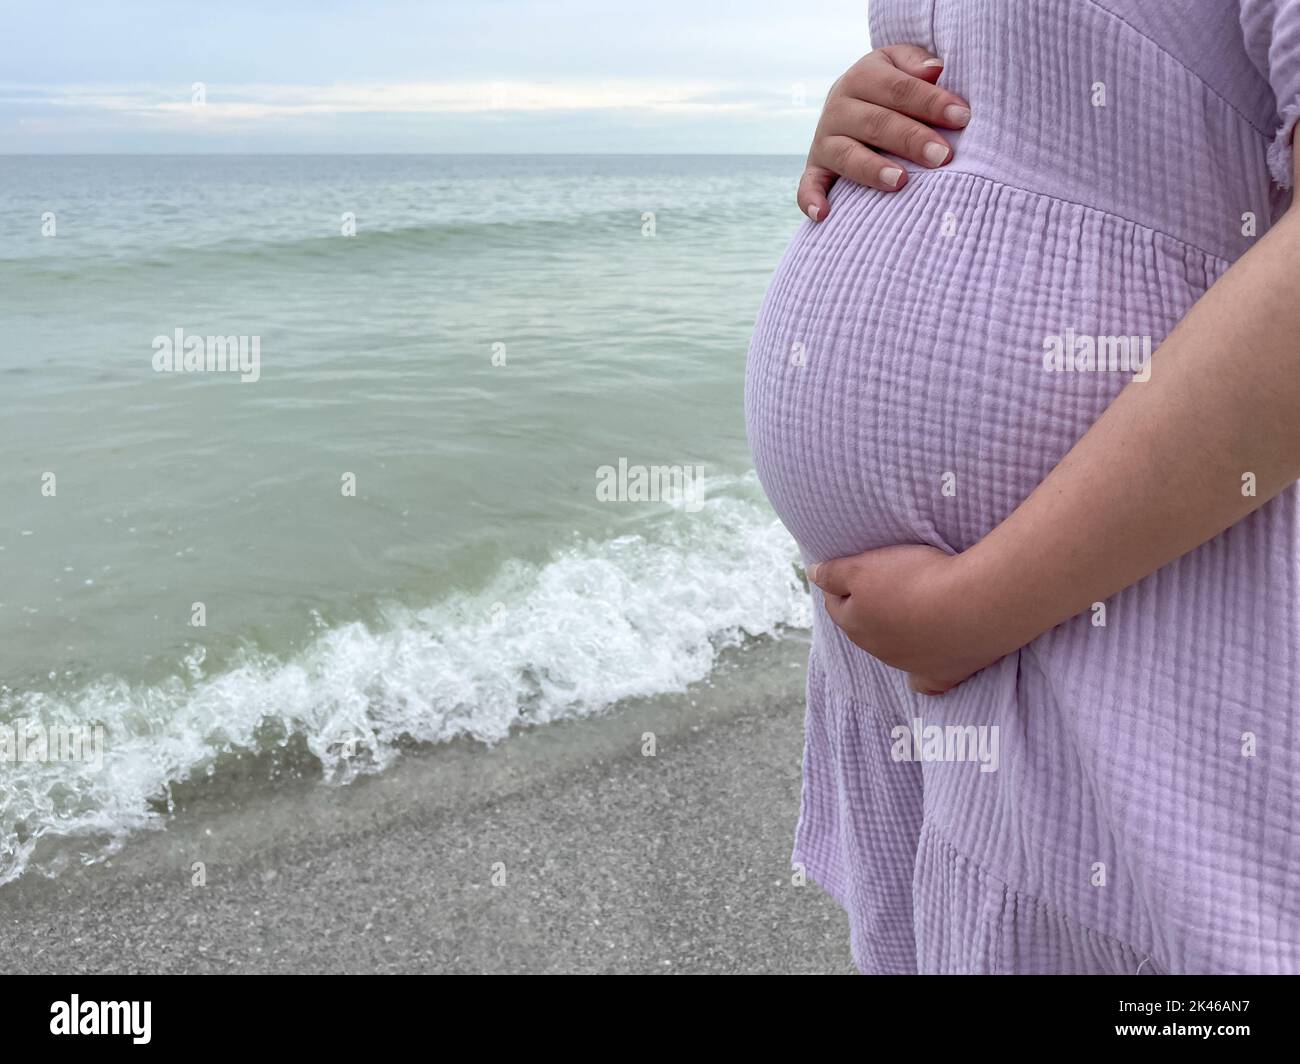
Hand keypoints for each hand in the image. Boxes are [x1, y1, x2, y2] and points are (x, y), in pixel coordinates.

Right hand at [799, 45, 971, 221]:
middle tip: (943, 156)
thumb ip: (916, 65)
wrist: (851, 102)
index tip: (962, 117)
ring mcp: (824, 140)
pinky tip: (822, 215)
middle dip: (911, 139)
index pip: (899, 89)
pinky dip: (811, 199)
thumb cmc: (891, 87)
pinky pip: (809, 185)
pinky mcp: (815, 168)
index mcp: (861, 77)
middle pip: (876, 123)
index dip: (931, 102)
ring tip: (901, 181)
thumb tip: (935, 70)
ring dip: (872, 169)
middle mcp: (838, 107)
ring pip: (847, 155)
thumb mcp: (900, 65)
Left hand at [806, 545, 1004, 694]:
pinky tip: (923, 670)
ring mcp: (909, 665)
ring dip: (897, 633)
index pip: (837, 605)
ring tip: (912, 611)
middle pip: (864, 628)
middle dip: (867, 610)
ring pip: (893, 650)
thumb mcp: (863, 567)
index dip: (841, 585)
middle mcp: (878, 650)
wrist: (971, 604)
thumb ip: (834, 573)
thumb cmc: (915, 579)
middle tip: (885, 587)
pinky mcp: (942, 675)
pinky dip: (922, 676)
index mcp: (856, 623)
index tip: (854, 570)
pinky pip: (925, 682)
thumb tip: (813, 575)